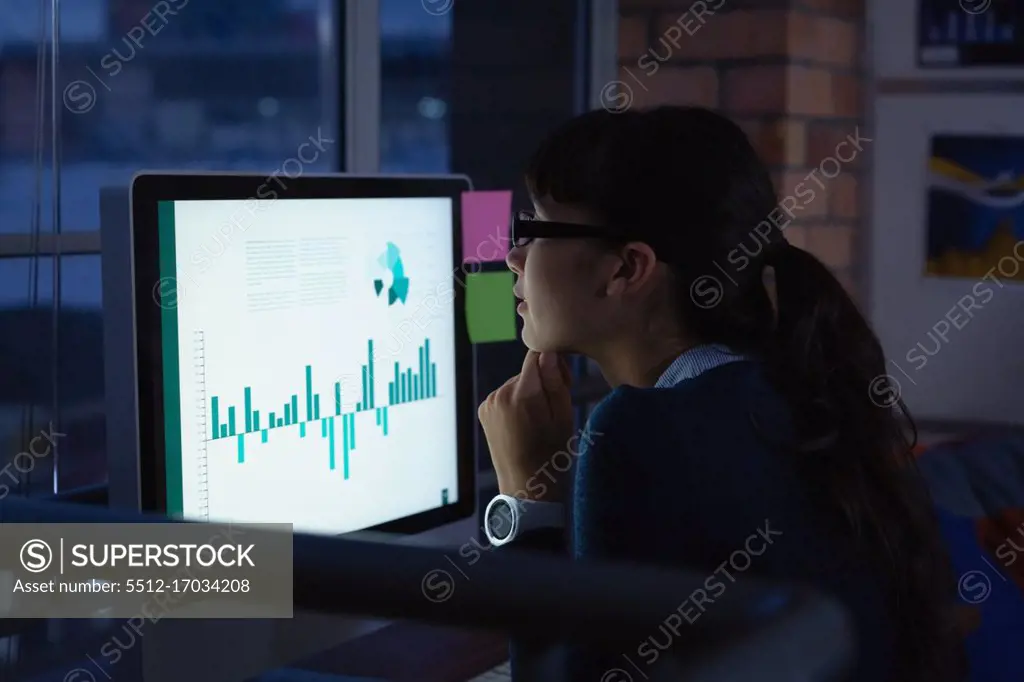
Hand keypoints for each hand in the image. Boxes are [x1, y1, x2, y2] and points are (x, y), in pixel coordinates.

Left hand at [478, 351, 573, 501]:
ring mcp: (489, 403)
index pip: (536, 357)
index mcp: (521, 394)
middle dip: (541, 383)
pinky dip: (514, 403)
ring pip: (516, 384)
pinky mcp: (484, 411)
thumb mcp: (563, 416)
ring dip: (527, 394)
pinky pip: (505, 396)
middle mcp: (500, 394)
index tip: (563, 383)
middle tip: (552, 409)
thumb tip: (549, 353)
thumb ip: (556, 382)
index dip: (553, 365)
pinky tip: (522, 424)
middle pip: (527, 372)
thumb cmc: (551, 453)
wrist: (525, 484)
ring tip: (536, 421)